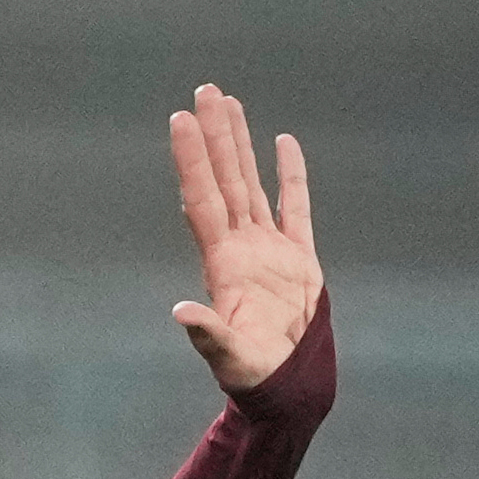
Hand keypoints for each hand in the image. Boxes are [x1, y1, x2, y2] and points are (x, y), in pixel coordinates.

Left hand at [165, 84, 321, 393]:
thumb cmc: (253, 376)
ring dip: (240, 145)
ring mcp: (268, 248)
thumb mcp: (227, 356)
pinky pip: (295, 206)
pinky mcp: (298, 256)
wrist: (289, 385)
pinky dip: (291, 175)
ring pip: (251, 183)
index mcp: (222, 263)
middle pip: (224, 179)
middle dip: (215, 136)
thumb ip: (207, 333)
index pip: (203, 199)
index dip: (192, 160)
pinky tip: (284, 143)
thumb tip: (180, 313)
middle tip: (204, 92)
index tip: (181, 121)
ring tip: (230, 104)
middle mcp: (240, 247)